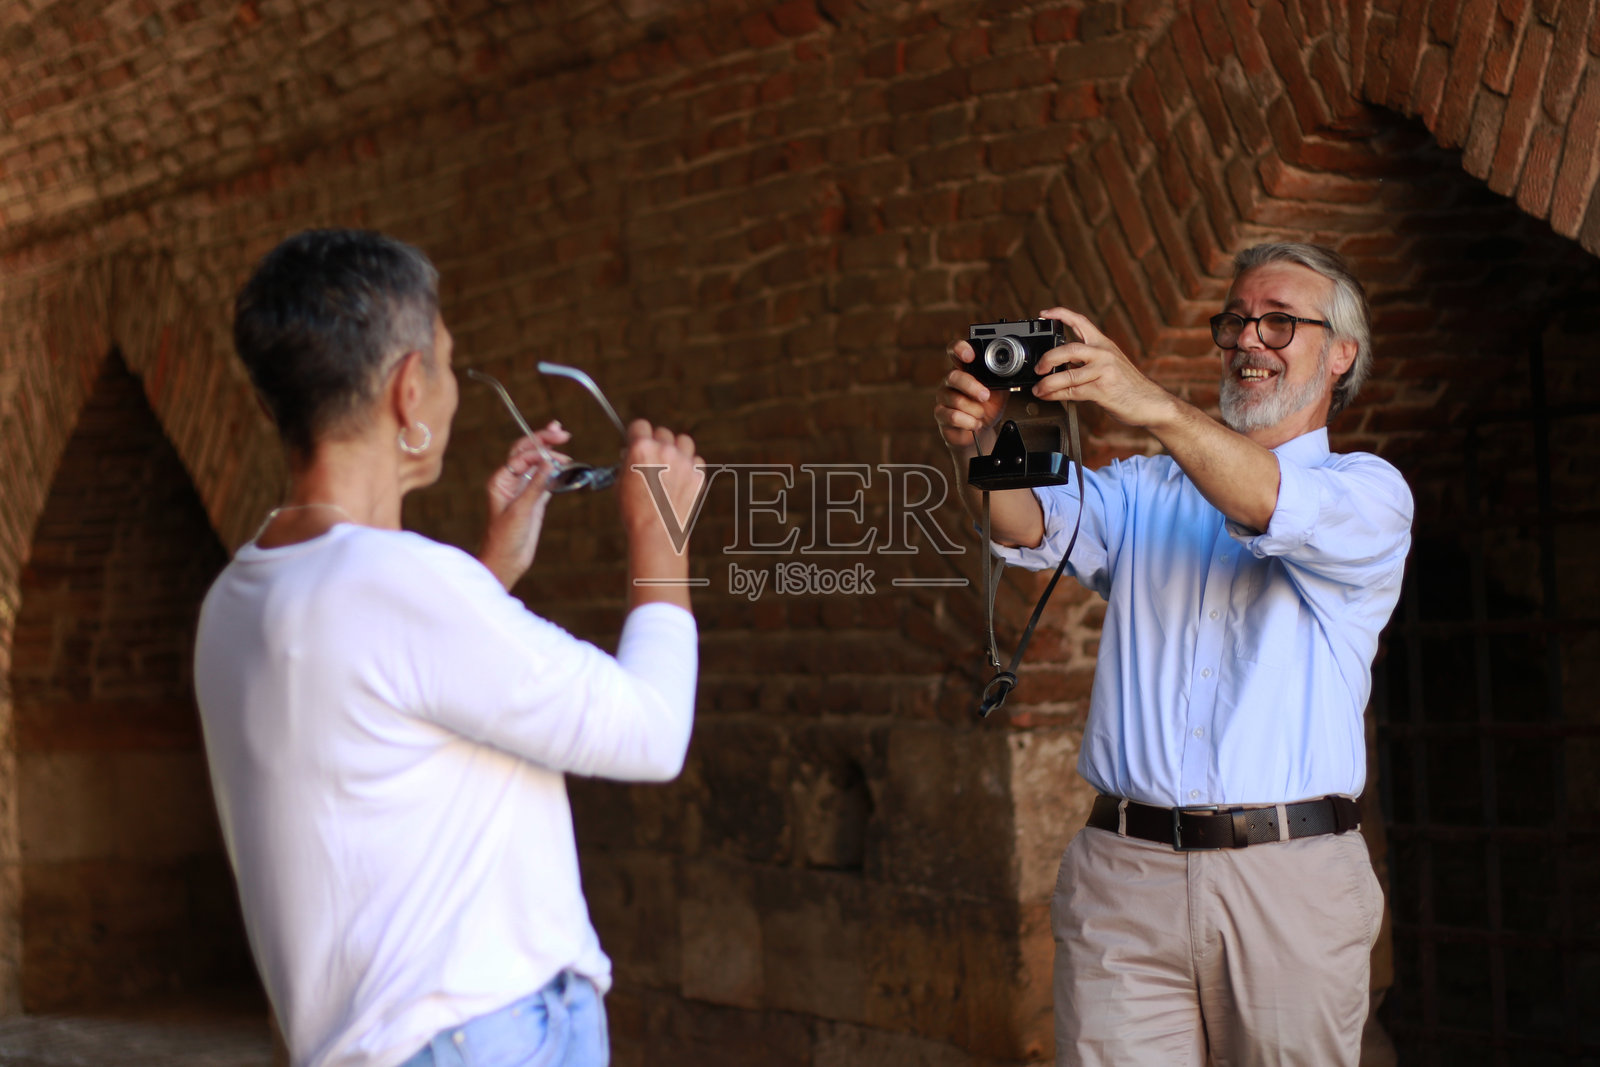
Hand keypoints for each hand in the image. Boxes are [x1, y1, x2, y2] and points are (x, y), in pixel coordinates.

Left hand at [479, 422, 570, 589]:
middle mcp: (511, 482)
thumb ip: (535, 485)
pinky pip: (546, 481)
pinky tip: (566, 467)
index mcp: (501, 480)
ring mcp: (524, 491)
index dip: (538, 450)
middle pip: (528, 453)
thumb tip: (549, 462)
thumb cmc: (504, 539)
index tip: (556, 453)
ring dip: (551, 455)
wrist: (505, 562)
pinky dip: (557, 473)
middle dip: (543, 441)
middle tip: (562, 432)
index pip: (521, 456)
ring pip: (538, 465)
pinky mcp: (535, 502)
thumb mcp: (521, 510)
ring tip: (565, 444)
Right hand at [618, 420, 704, 609]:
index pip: (640, 425)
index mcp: (641, 448)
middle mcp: (664, 450)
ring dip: (676, 448)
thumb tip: (632, 453)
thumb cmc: (634, 510)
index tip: (637, 441)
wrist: (657, 532)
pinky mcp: (698, 474)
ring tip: (669, 464)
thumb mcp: (620, 481)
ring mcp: (684, 461)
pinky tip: (680, 478)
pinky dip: (690, 466)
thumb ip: (628, 462)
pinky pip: (695, 460)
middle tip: (652, 458)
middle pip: (662, 432)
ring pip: (683, 441)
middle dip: (656, 443)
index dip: (637, 434)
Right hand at [934, 337, 1010, 448]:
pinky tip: (974, 423)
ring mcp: (943, 397)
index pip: (955, 350)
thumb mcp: (1000, 390)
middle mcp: (950, 380)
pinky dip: (969, 422)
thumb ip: (1002, 378)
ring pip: (956, 400)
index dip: (960, 349)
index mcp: (964, 369)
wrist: (981, 429)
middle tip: (985, 396)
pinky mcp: (940, 414)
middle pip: (953, 376)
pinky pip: (953, 417)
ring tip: (981, 414)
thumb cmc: (988, 407)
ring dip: (975, 410)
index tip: (970, 356)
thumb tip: (1010, 371)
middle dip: (972, 387)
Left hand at [1030, 307, 1177, 428]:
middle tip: (1038, 368)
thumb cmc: (1129, 387)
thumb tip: (1061, 365)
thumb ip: (1088, 361)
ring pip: (1067, 374)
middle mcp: (1104, 354)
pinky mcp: (1103, 390)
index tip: (1044, 314)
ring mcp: (1104, 371)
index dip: (1060, 314)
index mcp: (1104, 345)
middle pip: (1069, 348)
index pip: (1081, 322)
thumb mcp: (1111, 365)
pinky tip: (1049, 396)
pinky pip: (1072, 391)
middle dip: (1048, 358)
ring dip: (1047, 383)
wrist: (1151, 403)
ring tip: (1038, 389)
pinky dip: (1056, 395)